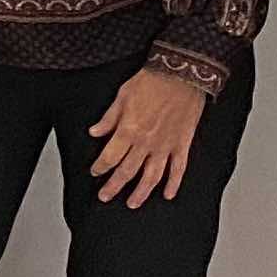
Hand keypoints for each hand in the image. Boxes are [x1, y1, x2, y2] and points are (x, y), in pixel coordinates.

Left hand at [87, 67, 210, 206]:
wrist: (181, 73)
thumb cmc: (152, 80)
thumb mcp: (122, 96)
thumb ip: (108, 118)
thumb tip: (94, 132)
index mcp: (128, 130)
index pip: (109, 157)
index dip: (100, 167)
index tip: (95, 172)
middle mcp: (146, 143)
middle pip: (127, 172)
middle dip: (114, 186)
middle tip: (105, 196)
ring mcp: (165, 146)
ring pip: (151, 177)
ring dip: (141, 192)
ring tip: (132, 203)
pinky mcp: (182, 144)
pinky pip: (178, 169)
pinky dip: (173, 183)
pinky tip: (168, 194)